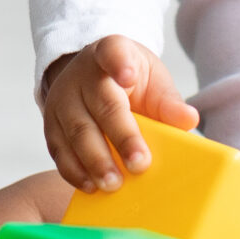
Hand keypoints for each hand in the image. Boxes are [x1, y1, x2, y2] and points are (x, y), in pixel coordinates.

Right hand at [39, 36, 199, 192]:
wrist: (90, 77)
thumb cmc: (128, 80)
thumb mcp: (151, 79)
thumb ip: (167, 101)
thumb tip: (189, 120)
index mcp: (109, 53)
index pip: (112, 52)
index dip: (119, 63)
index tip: (129, 76)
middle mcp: (81, 75)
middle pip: (101, 105)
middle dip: (121, 137)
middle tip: (139, 164)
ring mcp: (62, 100)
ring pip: (77, 132)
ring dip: (96, 162)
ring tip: (114, 185)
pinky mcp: (50, 125)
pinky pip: (60, 151)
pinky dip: (75, 171)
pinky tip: (91, 187)